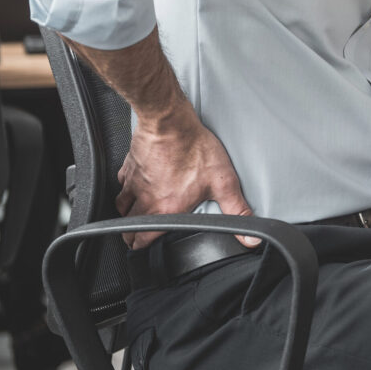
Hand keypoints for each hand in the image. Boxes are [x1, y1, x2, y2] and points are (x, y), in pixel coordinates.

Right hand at [115, 102, 256, 249]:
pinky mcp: (130, 166)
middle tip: (136, 237)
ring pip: (121, 206)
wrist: (171, 122)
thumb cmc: (195, 148)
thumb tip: (250, 237)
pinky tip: (132, 185)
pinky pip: (120, 183)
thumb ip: (237, 210)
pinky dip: (124, 188)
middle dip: (131, 234)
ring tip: (133, 215)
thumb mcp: (224, 182)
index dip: (142, 246)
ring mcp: (135, 182)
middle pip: (129, 225)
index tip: (143, 247)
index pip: (144, 238)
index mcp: (166, 209)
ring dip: (127, 213)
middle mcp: (146, 199)